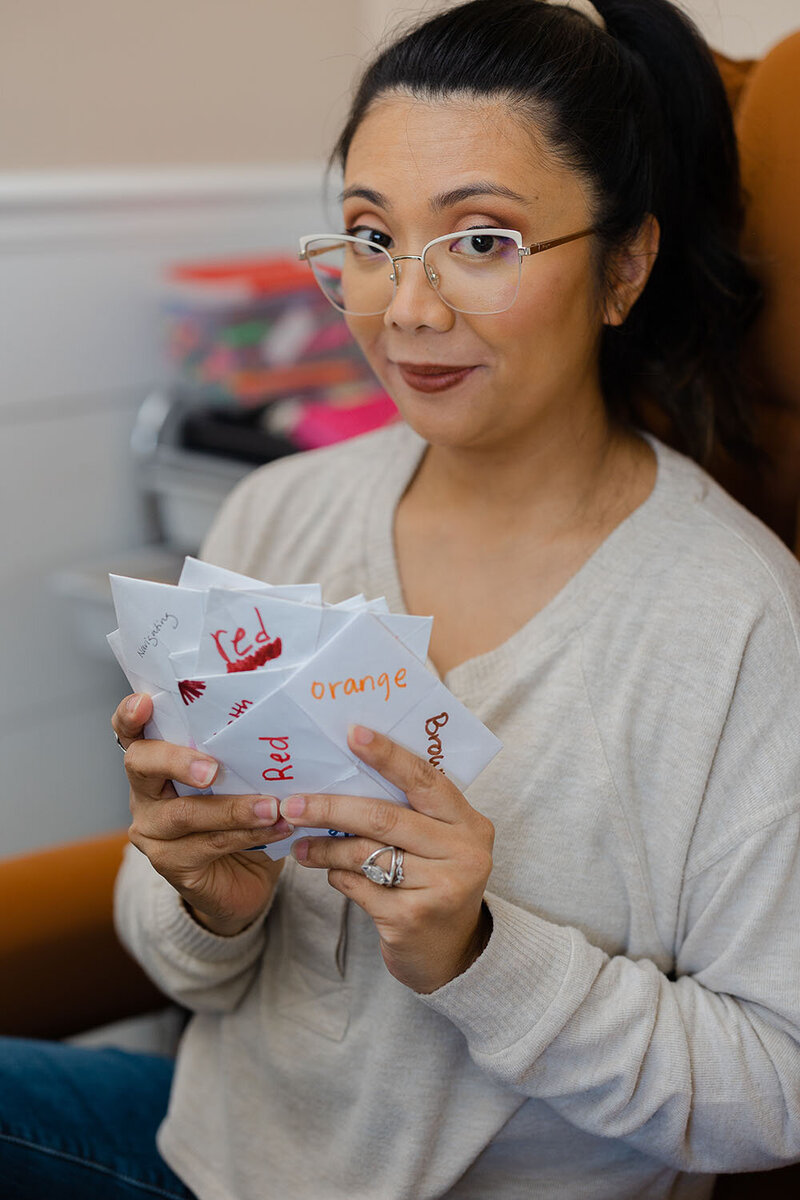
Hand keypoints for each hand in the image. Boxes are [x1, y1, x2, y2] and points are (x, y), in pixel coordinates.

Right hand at [112, 693, 292, 935]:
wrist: (244, 880)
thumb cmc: (242, 816)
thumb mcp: (240, 779)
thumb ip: (240, 755)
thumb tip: (277, 726)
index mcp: (156, 763)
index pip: (131, 732)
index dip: (130, 716)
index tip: (145, 702)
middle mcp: (144, 794)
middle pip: (141, 765)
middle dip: (177, 761)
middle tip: (213, 769)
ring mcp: (151, 831)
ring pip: (183, 813)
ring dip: (233, 808)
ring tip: (271, 807)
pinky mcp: (169, 863)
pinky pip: (208, 844)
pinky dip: (247, 834)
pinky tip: (277, 829)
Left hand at [282, 725, 493, 993]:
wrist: (452, 955)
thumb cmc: (437, 883)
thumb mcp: (440, 844)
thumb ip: (411, 813)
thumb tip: (348, 773)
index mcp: (469, 823)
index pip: (425, 779)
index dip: (388, 755)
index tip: (352, 734)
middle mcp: (463, 852)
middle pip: (385, 817)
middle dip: (331, 807)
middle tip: (293, 803)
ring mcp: (440, 887)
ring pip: (366, 853)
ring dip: (325, 846)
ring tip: (299, 843)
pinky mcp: (412, 918)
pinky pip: (359, 886)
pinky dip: (336, 876)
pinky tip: (328, 872)